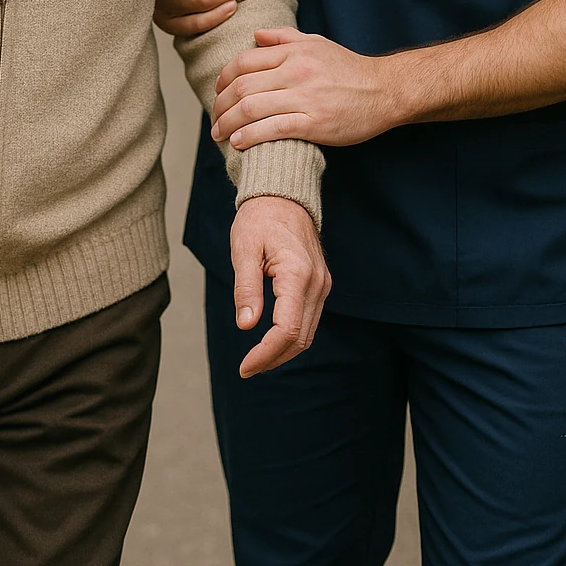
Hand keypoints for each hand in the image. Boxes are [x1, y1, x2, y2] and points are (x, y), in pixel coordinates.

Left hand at [213, 27, 397, 149]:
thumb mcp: (317, 44)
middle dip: (220, 104)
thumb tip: (254, 36)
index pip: (244, 62)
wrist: (386, 90)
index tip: (217, 92)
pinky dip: (250, 136)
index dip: (223, 78)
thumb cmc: (350, 68)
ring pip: (252, 108)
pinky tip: (238, 142)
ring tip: (219, 134)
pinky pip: (273, 128)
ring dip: (228, 123)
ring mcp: (305, 97)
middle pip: (242, 86)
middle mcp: (296, 71)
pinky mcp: (315, 123)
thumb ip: (284, 38)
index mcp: (294, 52)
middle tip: (214, 118)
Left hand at [230, 195, 329, 376]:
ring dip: (283, 351)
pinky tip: (271, 341)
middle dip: (273, 358)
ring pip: (307, 333)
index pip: (286, 329)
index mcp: (297, 274)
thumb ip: (246, 288)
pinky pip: (308, 320)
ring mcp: (322, 284)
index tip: (245, 366)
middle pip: (300, 337)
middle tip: (247, 368)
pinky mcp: (319, 285)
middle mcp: (316, 283)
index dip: (266, 353)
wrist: (283, 197)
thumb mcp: (244, 249)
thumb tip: (246, 325)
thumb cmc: (260, 219)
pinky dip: (291, 336)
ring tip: (256, 360)